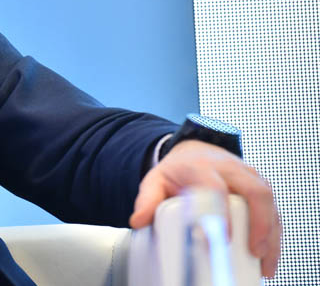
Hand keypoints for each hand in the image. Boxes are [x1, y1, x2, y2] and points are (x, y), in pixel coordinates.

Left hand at [129, 140, 280, 276]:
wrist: (194, 152)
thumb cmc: (178, 170)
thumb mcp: (156, 181)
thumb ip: (147, 200)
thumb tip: (139, 221)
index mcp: (202, 166)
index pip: (216, 187)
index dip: (222, 212)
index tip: (224, 237)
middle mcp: (230, 168)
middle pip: (254, 191)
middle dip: (259, 223)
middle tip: (254, 251)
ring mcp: (248, 175)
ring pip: (269, 201)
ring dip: (271, 233)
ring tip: (264, 261)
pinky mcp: (259, 186)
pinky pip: (274, 209)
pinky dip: (274, 234)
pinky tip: (268, 256)